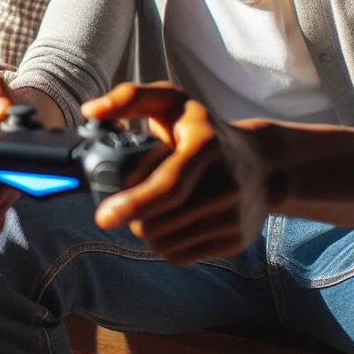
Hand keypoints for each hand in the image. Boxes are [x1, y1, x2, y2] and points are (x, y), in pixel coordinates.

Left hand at [84, 82, 271, 263]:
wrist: (264, 163)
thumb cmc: (202, 128)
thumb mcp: (171, 101)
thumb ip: (130, 98)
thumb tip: (90, 110)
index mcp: (205, 143)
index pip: (168, 185)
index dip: (133, 203)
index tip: (104, 216)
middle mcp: (226, 181)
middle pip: (161, 220)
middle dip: (132, 216)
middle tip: (123, 205)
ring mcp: (234, 214)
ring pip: (166, 242)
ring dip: (146, 231)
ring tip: (148, 210)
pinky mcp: (236, 239)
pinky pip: (182, 256)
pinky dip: (165, 245)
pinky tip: (168, 223)